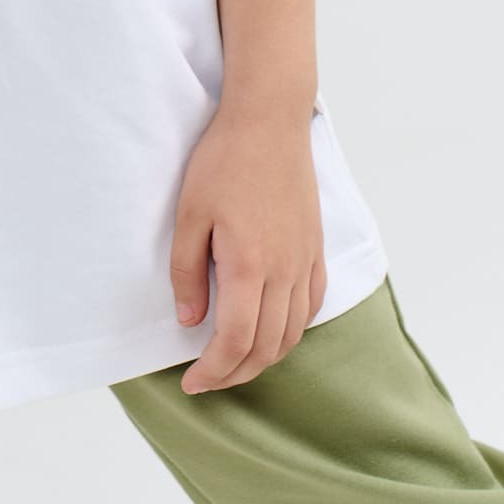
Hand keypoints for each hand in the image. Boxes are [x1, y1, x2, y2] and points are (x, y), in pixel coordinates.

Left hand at [170, 100, 325, 393]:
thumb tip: (190, 322)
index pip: (236, 341)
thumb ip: (187, 273)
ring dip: (264, 358)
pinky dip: (291, 331)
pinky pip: (311, 307)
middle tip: (207, 380)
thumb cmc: (223, 161)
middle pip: (266, 347)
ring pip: (292, 333)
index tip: (192, 382)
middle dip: (235, 374)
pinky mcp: (316, 249)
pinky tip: (272, 330)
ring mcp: (305, 261)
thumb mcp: (189, 214)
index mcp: (249, 265)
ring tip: (235, 362)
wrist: (269, 121)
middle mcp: (284, 271)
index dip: (213, 371)